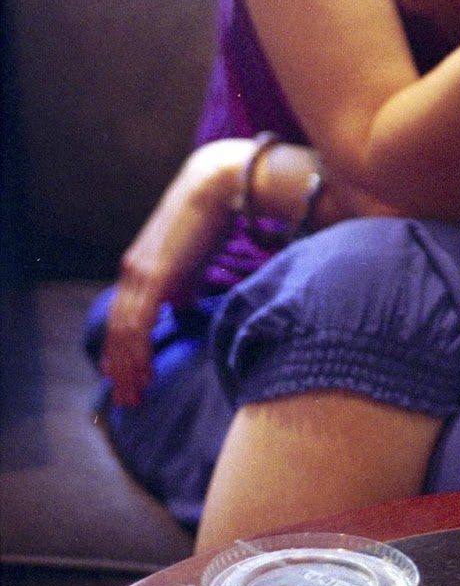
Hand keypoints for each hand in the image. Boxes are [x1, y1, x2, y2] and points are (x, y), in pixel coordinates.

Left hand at [101, 139, 247, 406]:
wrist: (215, 186)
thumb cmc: (210, 219)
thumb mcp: (192, 261)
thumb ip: (183, 286)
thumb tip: (182, 309)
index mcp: (138, 268)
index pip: (121, 317)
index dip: (120, 350)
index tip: (124, 377)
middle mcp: (131, 272)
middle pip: (117, 330)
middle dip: (121, 368)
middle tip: (127, 399)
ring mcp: (139, 273)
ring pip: (124, 333)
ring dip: (129, 368)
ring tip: (136, 396)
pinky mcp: (154, 276)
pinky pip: (139, 324)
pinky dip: (139, 353)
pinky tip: (147, 374)